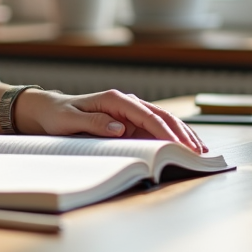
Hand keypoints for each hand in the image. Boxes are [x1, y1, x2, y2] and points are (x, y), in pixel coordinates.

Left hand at [16, 89, 207, 152]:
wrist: (51, 110)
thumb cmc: (59, 115)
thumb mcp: (70, 120)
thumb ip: (94, 122)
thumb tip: (119, 128)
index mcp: (114, 99)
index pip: (145, 114)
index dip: (163, 130)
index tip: (177, 145)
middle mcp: (126, 102)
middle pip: (160, 116)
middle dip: (180, 133)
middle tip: (196, 151)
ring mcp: (130, 112)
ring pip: (163, 121)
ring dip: (182, 134)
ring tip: (200, 151)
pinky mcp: (131, 122)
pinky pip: (156, 128)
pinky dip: (172, 136)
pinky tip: (186, 146)